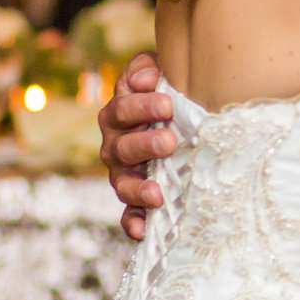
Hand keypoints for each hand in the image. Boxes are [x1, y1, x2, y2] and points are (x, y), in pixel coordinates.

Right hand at [101, 52, 178, 241]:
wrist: (183, 119)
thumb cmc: (170, 93)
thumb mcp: (161, 72)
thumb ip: (148, 68)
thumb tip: (145, 79)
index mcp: (120, 113)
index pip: (123, 109)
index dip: (142, 107)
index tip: (168, 104)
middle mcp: (116, 145)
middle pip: (122, 147)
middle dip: (145, 144)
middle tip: (170, 141)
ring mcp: (124, 174)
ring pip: (122, 183)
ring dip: (138, 189)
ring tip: (158, 193)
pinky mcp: (135, 200)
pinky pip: (127, 215)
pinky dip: (133, 223)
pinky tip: (143, 231)